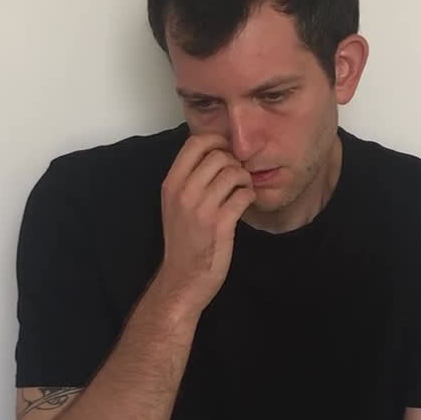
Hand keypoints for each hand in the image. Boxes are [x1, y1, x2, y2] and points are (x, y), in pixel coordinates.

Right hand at [151, 133, 253, 313]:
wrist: (184, 278)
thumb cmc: (183, 241)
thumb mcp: (174, 205)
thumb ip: (188, 179)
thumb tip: (214, 153)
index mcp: (171, 184)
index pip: (194, 143)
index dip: (216, 141)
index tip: (225, 151)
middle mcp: (184, 193)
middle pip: (218, 155)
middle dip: (234, 162)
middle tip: (236, 177)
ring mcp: (202, 208)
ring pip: (234, 172)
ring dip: (244, 179)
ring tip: (242, 190)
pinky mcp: (221, 224)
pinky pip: (244, 194)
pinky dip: (249, 195)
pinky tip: (245, 203)